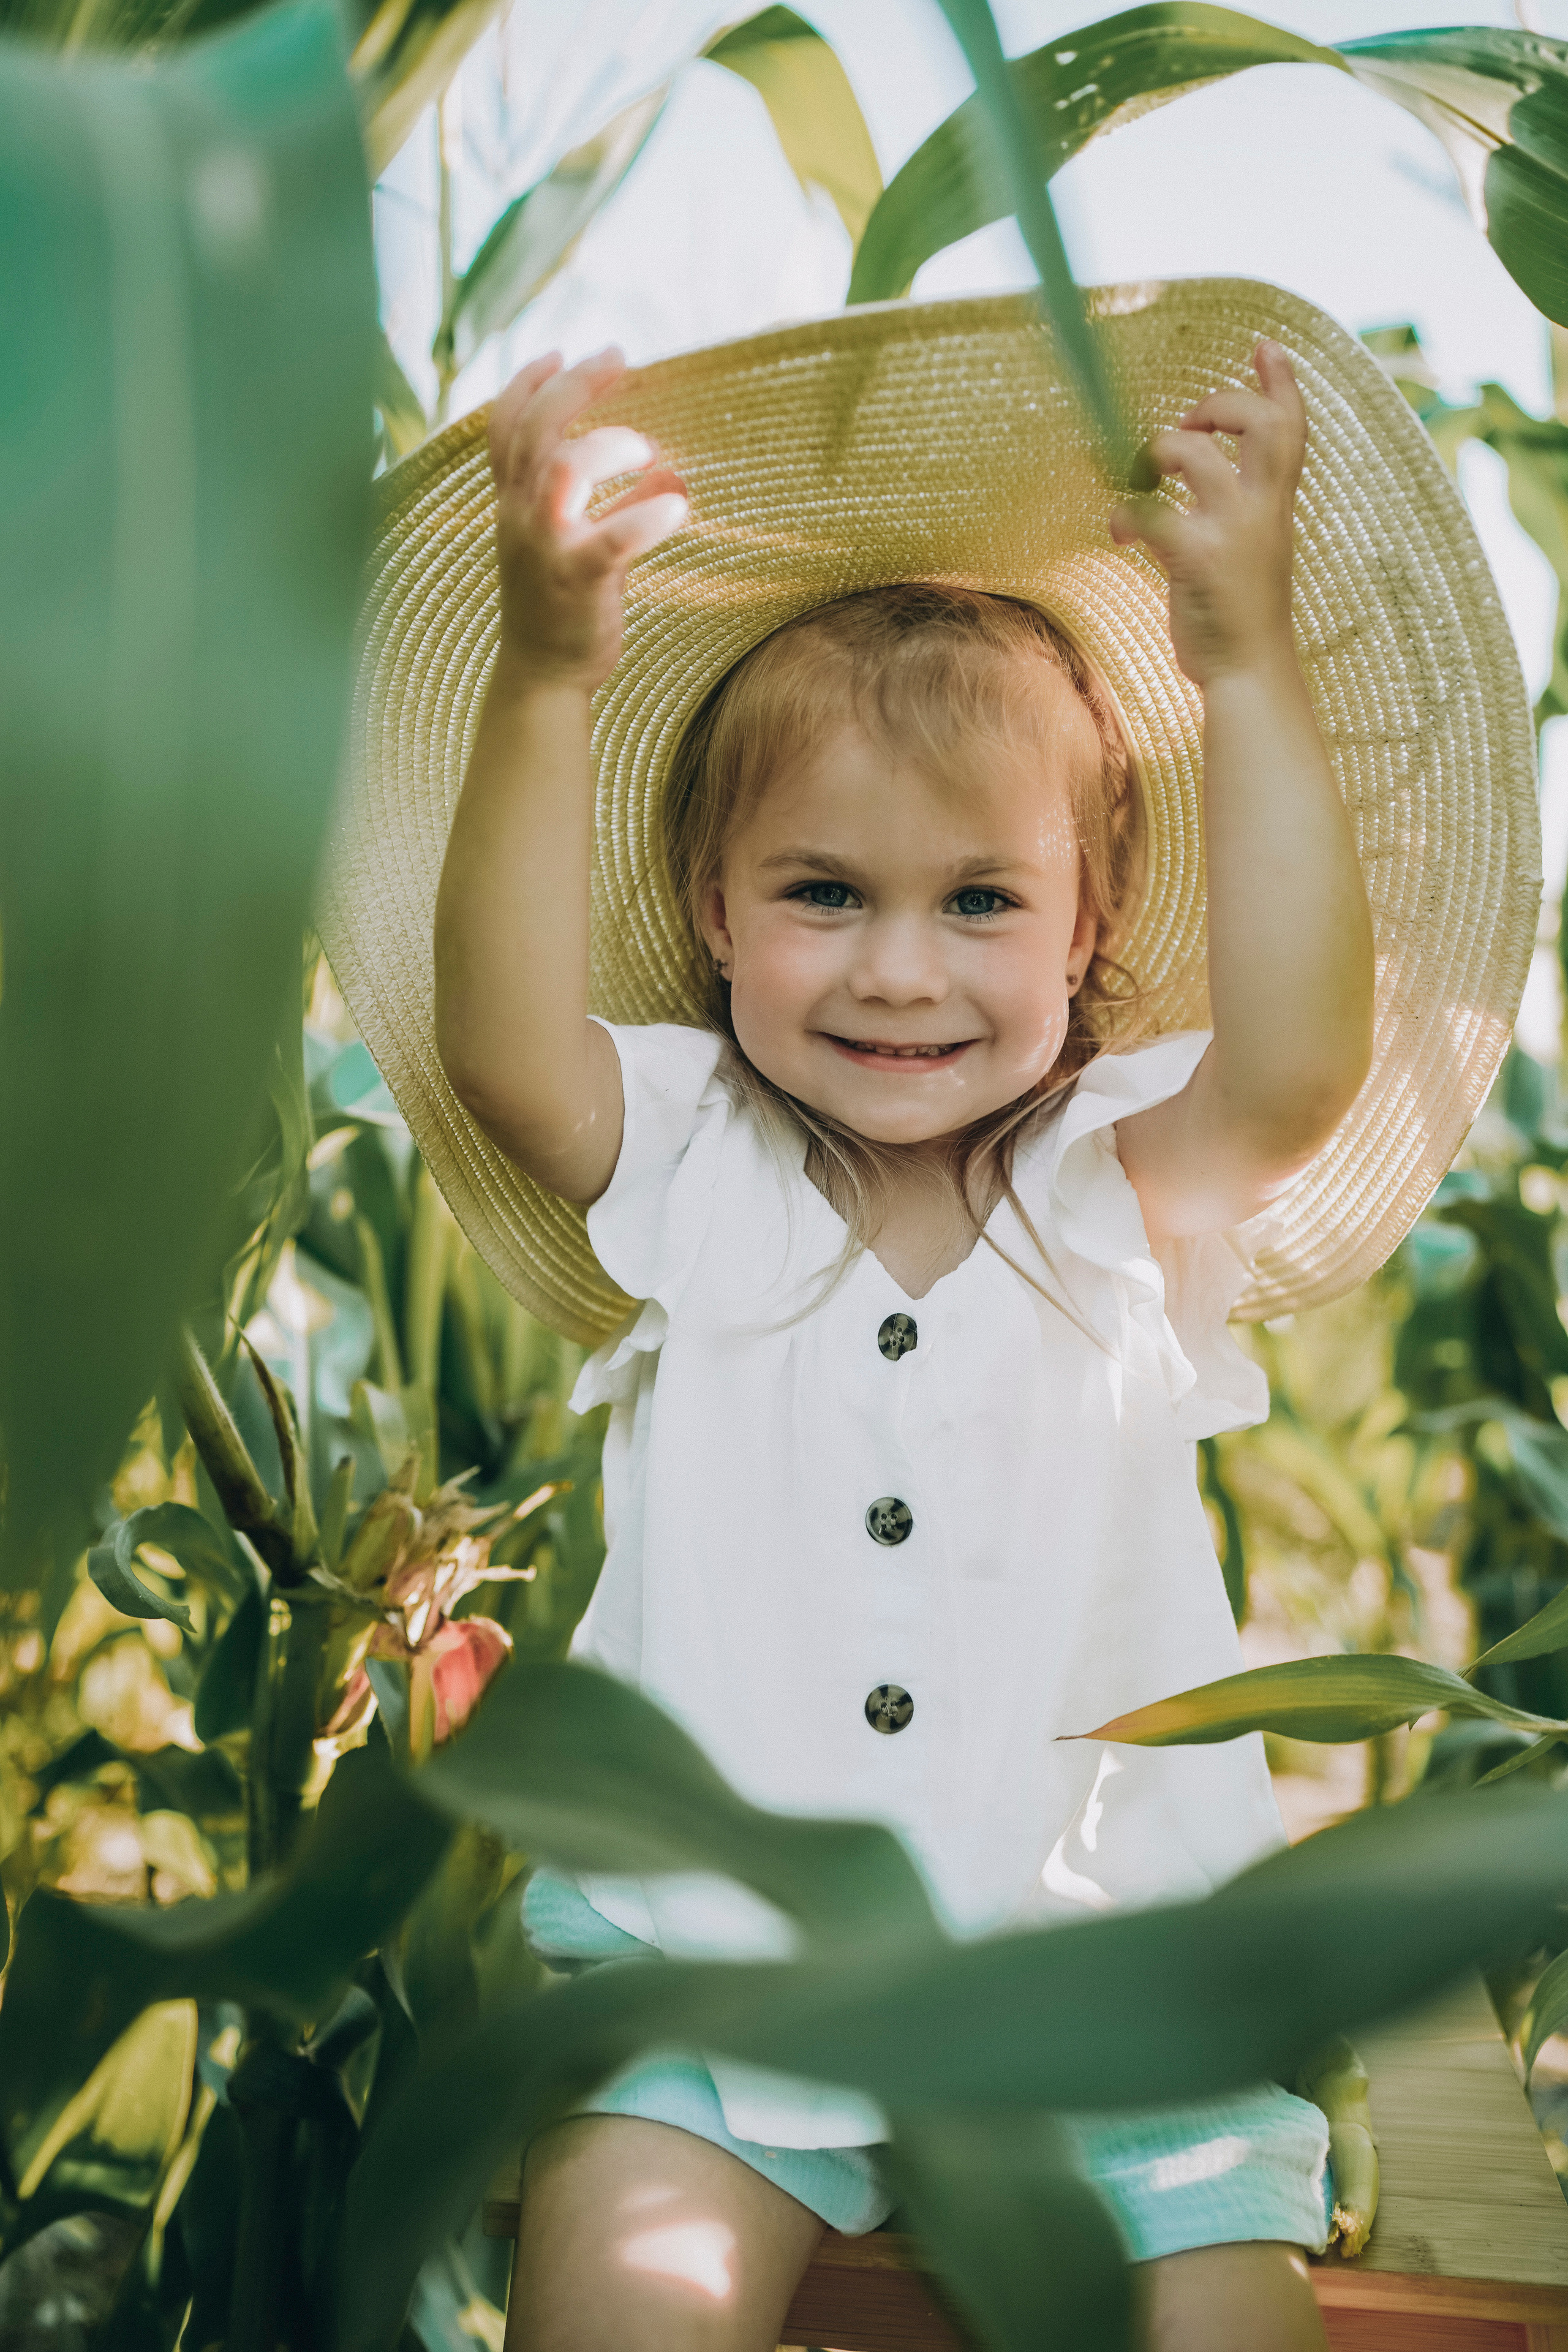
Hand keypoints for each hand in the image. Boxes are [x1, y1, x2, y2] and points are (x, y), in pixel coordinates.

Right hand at [486, 346, 687, 692]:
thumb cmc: (562, 607)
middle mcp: (520, 518)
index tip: (562, 351)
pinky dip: (645, 516)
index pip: (505, 426)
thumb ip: (613, 503)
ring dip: (607, 445)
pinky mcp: (577, 582)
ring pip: (562, 470)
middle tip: (616, 356)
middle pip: (536, 430)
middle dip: (575, 386)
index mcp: (513, 504)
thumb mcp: (574, 544)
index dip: (528, 382)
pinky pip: (610, 540)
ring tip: (647, 450)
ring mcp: (545, 549)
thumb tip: (669, 472)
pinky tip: (678, 503)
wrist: (542, 677)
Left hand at [1109, 340, 1304, 688]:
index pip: (1292, 429)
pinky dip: (1125, 513)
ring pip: (1195, 455)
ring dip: (1156, 451)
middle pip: (1259, 423)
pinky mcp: (1195, 560)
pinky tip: (1121, 532)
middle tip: (1188, 423)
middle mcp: (1261, 510)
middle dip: (1218, 404)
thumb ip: (1240, 508)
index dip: (1281, 382)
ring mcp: (1231, 533)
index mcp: (1277, 505)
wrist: (1250, 673)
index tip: (1264, 347)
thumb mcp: (1254, 550)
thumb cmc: (1243, 613)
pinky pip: (1150, 512)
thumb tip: (1192, 481)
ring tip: (1142, 478)